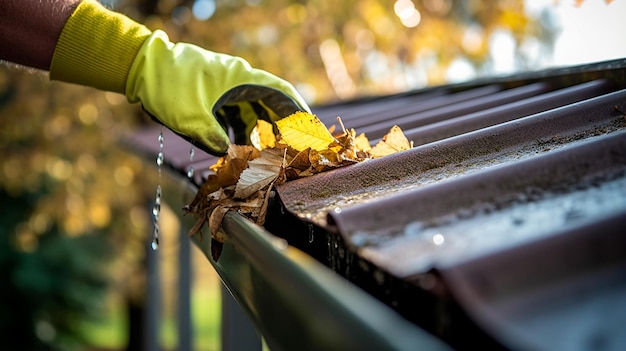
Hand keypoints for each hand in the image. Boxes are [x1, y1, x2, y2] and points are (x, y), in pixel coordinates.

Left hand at [126, 30, 309, 154]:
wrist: (140, 67)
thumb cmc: (167, 87)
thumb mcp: (191, 119)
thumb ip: (215, 139)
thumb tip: (230, 156)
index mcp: (241, 79)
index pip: (282, 93)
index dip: (299, 113)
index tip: (311, 131)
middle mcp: (239, 79)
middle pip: (270, 104)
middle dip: (281, 128)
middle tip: (288, 150)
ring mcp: (226, 85)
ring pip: (252, 110)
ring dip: (258, 132)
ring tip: (262, 155)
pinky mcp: (214, 93)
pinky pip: (235, 112)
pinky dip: (240, 129)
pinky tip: (236, 147)